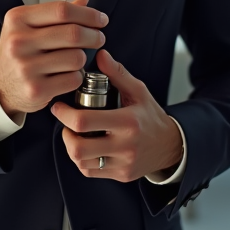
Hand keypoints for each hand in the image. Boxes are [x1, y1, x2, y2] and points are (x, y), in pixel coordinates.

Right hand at [0, 0, 107, 117]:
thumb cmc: (17, 51)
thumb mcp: (27, 26)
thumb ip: (55, 14)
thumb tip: (84, 2)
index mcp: (18, 19)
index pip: (62, 10)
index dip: (87, 14)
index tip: (100, 19)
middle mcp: (18, 42)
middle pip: (72, 33)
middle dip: (93, 35)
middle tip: (98, 38)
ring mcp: (26, 67)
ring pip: (76, 58)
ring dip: (83, 58)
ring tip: (77, 58)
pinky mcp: (35, 89)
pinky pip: (73, 79)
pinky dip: (77, 76)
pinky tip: (68, 74)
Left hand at [51, 49, 182, 181]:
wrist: (171, 145)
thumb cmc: (150, 116)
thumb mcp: (138, 90)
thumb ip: (117, 72)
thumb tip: (100, 54)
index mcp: (128, 121)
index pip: (84, 121)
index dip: (64, 114)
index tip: (59, 106)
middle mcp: (125, 145)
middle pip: (79, 147)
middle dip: (65, 134)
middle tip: (65, 123)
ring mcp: (123, 163)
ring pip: (82, 162)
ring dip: (71, 148)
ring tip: (75, 135)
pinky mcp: (121, 175)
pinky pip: (90, 171)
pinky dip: (82, 160)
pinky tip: (86, 148)